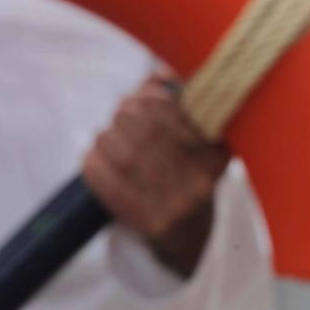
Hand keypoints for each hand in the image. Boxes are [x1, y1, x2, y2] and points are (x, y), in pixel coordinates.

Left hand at [81, 72, 230, 277]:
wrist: (190, 236)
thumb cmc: (189, 173)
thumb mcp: (202, 139)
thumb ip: (183, 101)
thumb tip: (159, 73)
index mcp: (217, 153)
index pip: (179, 113)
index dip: (151, 97)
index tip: (140, 96)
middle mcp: (202, 180)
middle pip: (148, 131)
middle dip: (125, 115)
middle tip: (120, 114)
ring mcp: (176, 205)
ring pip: (126, 155)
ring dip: (107, 138)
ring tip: (106, 137)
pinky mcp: (149, 224)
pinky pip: (110, 186)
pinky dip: (94, 165)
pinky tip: (92, 157)